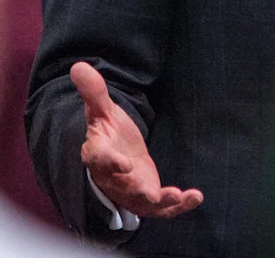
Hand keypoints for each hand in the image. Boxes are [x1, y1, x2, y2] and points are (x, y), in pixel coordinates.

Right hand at [71, 61, 203, 218]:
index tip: (124, 163)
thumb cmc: (108, 132)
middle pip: (123, 186)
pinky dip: (179, 205)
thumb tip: (79, 66)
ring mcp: (131, 191)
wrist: (117, 151)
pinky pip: (163, 207)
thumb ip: (94, 92)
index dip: (110, 162)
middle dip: (137, 190)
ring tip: (178, 196)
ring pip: (143, 202)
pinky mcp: (148, 197)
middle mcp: (113, 177)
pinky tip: (195, 196)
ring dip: (161, 202)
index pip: (100, 159)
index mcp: (98, 153)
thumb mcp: (103, 110)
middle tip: (152, 193)